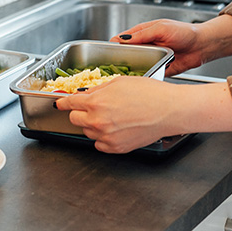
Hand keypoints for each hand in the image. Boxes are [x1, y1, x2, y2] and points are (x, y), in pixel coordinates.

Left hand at [57, 77, 180, 152]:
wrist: (170, 110)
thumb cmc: (151, 93)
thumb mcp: (121, 82)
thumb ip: (99, 89)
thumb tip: (86, 94)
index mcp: (96, 102)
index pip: (69, 103)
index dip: (64, 102)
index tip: (61, 103)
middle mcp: (97, 121)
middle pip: (74, 120)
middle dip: (80, 113)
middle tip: (92, 108)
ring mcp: (106, 137)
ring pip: (87, 132)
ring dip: (93, 125)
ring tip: (111, 117)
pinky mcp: (116, 148)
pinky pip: (100, 144)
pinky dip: (103, 138)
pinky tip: (116, 128)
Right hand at [110, 15, 231, 75]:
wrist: (203, 46)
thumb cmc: (185, 32)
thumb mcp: (161, 28)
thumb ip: (142, 34)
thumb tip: (123, 39)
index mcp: (144, 34)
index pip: (122, 40)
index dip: (113, 46)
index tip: (106, 54)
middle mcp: (146, 47)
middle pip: (126, 55)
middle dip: (119, 62)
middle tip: (112, 69)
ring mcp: (152, 59)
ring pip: (135, 67)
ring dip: (131, 72)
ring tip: (123, 78)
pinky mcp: (159, 70)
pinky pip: (148, 76)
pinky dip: (143, 79)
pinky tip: (138, 83)